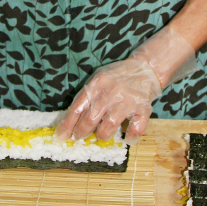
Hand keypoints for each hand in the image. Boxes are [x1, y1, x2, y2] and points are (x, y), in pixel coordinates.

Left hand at [56, 25, 196, 144]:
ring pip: (108, 126)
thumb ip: (86, 96)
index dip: (67, 124)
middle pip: (90, 119)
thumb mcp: (98, 79)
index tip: (61, 136)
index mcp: (96, 84)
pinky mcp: (143, 108)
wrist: (145, 68)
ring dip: (102, 135)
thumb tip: (70, 120)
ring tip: (101, 135)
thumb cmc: (117, 77)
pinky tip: (127, 138)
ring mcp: (127, 100)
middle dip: (81, 132)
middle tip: (79, 137)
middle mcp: (110, 92)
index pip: (77, 107)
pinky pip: (136, 128)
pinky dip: (131, 136)